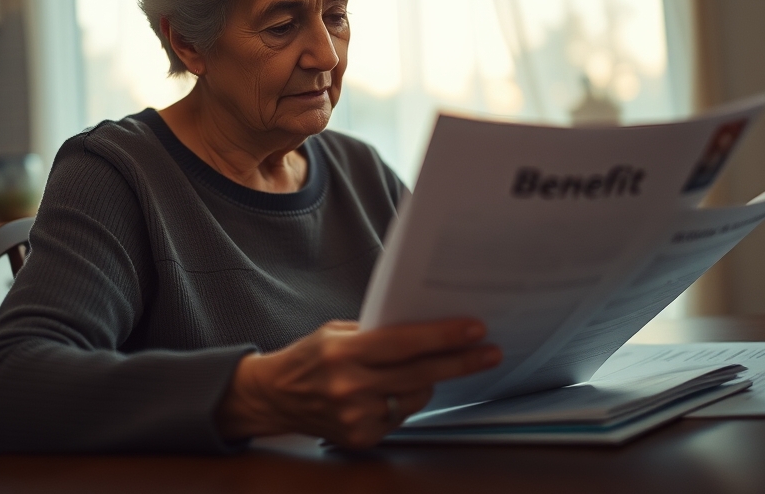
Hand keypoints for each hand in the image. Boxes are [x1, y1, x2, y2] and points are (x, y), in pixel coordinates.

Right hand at [215, 318, 501, 447]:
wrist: (273, 397)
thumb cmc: (309, 357)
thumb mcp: (336, 332)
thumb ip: (376, 332)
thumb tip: (427, 327)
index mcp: (343, 352)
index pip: (404, 343)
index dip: (443, 336)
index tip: (475, 329)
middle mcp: (349, 387)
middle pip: (420, 373)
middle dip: (461, 361)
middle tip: (491, 352)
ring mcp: (355, 416)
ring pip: (415, 397)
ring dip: (427, 381)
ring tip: (420, 369)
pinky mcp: (360, 438)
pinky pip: (401, 417)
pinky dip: (402, 401)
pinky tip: (387, 391)